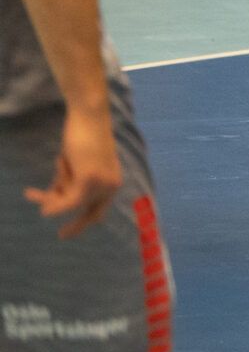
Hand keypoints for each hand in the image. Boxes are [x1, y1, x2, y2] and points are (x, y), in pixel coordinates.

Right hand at [25, 106, 122, 239]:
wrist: (89, 116)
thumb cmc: (82, 135)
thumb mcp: (76, 164)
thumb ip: (69, 182)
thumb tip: (53, 199)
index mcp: (113, 180)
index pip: (101, 207)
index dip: (88, 219)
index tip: (74, 230)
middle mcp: (111, 185)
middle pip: (92, 214)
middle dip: (77, 226)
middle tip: (62, 236)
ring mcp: (102, 183)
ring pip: (70, 204)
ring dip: (49, 197)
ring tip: (32, 193)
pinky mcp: (89, 179)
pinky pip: (66, 201)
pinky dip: (49, 200)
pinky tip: (33, 195)